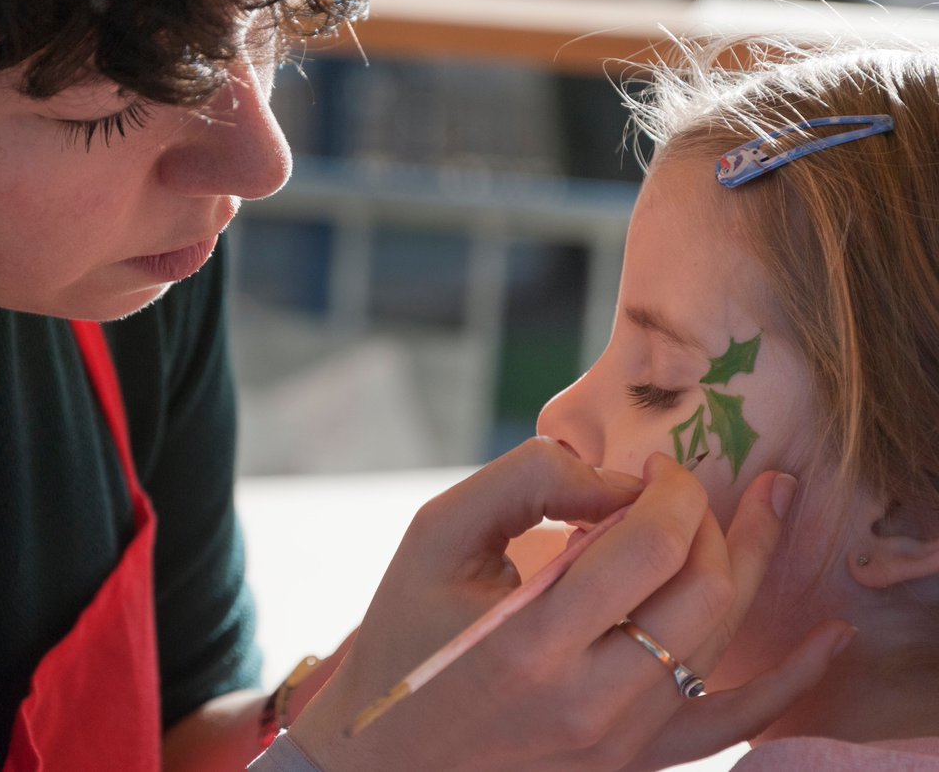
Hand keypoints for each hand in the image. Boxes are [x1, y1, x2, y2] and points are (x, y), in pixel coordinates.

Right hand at [287, 440, 846, 770]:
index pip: (651, 543)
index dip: (670, 489)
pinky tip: (829, 637)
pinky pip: (731, 722)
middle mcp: (589, 701)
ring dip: (748, 564)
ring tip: (768, 508)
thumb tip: (616, 479)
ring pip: (723, 642)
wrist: (384, 753)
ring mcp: (620, 741)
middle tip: (690, 487)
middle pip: (704, 591)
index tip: (651, 470)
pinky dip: (789, 679)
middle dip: (713, 519)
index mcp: (532, 642)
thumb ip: (524, 482)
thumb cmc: (403, 633)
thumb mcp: (435, 536)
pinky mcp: (634, 761)